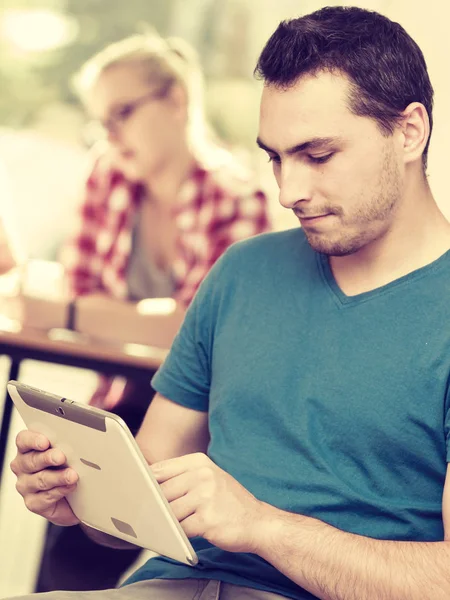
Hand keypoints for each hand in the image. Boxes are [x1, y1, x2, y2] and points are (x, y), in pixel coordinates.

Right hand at [10, 430, 79, 525]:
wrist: (75, 495)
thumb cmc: (69, 465)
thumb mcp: (69, 449)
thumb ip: (68, 439)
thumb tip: (82, 429)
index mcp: (28, 448)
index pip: (23, 440)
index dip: (33, 440)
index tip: (45, 441)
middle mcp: (23, 465)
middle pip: (31, 460)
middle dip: (48, 458)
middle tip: (61, 457)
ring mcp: (26, 485)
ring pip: (40, 480)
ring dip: (58, 477)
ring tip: (73, 475)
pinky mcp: (33, 502)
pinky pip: (44, 497)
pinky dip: (60, 491)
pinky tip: (70, 487)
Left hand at [151, 452, 266, 552]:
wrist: (258, 521)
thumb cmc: (227, 501)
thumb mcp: (208, 478)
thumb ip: (180, 477)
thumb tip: (145, 483)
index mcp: (199, 462)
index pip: (160, 470)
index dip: (145, 483)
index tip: (134, 492)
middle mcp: (203, 475)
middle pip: (161, 492)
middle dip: (155, 507)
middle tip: (150, 515)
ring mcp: (206, 496)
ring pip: (169, 512)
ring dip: (167, 523)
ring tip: (172, 525)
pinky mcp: (207, 519)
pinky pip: (180, 529)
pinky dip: (177, 535)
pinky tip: (184, 534)